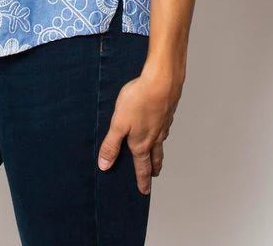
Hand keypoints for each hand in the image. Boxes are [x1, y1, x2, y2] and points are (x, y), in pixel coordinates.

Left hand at [97, 62, 183, 195]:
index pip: (141, 167)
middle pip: (154, 157)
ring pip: (161, 143)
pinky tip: (161, 127)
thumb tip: (105, 165)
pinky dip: (163, 133)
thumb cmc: (138, 100)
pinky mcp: (168, 112)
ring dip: (159, 153)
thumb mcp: (118, 124)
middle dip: (153, 168)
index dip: (142, 180)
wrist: (162, 81)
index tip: (144, 191)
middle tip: (154, 176)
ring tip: (158, 156)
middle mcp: (155, 137)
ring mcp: (163, 124)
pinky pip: (165, 127)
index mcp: (141, 143)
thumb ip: (111, 144)